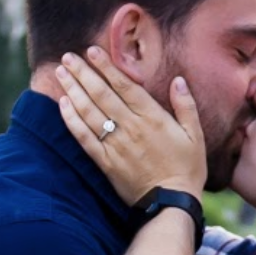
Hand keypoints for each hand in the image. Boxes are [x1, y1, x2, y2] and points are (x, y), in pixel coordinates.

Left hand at [57, 47, 205, 201]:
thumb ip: (185, 106)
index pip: (124, 86)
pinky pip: (84, 137)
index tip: (92, 51)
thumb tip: (179, 80)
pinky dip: (71, 119)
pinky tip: (63, 104)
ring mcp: (115, 145)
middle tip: (67, 57)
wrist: (172, 203)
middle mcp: (131, 128)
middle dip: (82, 73)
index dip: (107, 67)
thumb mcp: (195, 136)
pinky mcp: (105, 162)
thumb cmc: (187, 168)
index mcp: (153, 118)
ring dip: (73, 90)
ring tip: (60, 73)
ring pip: (89, 112)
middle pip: (101, 94)